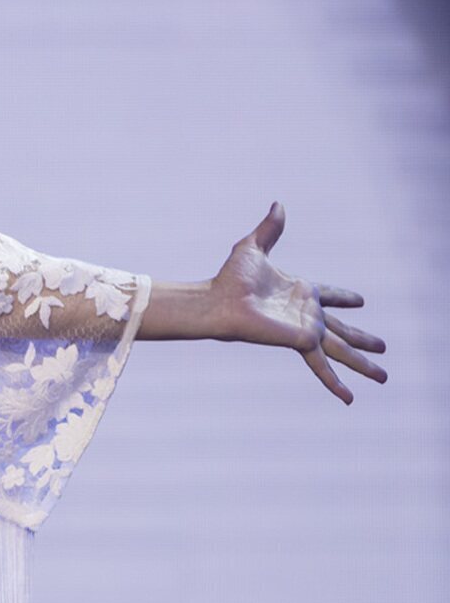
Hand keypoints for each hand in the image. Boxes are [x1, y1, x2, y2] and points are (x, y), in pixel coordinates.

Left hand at [209, 200, 387, 403]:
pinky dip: (335, 383)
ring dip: (363, 364)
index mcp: (301, 291)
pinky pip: (322, 366)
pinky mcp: (301, 343)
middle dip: (364, 339)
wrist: (219, 301)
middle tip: (384, 346)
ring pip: (342, 351)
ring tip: (384, 377)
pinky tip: (349, 399)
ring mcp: (306, 331)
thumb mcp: (253, 247)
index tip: (361, 301)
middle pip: (344, 330)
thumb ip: (270, 229)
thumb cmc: (231, 278)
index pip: (330, 294)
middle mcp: (308, 314)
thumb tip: (278, 203)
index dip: (345, 297)